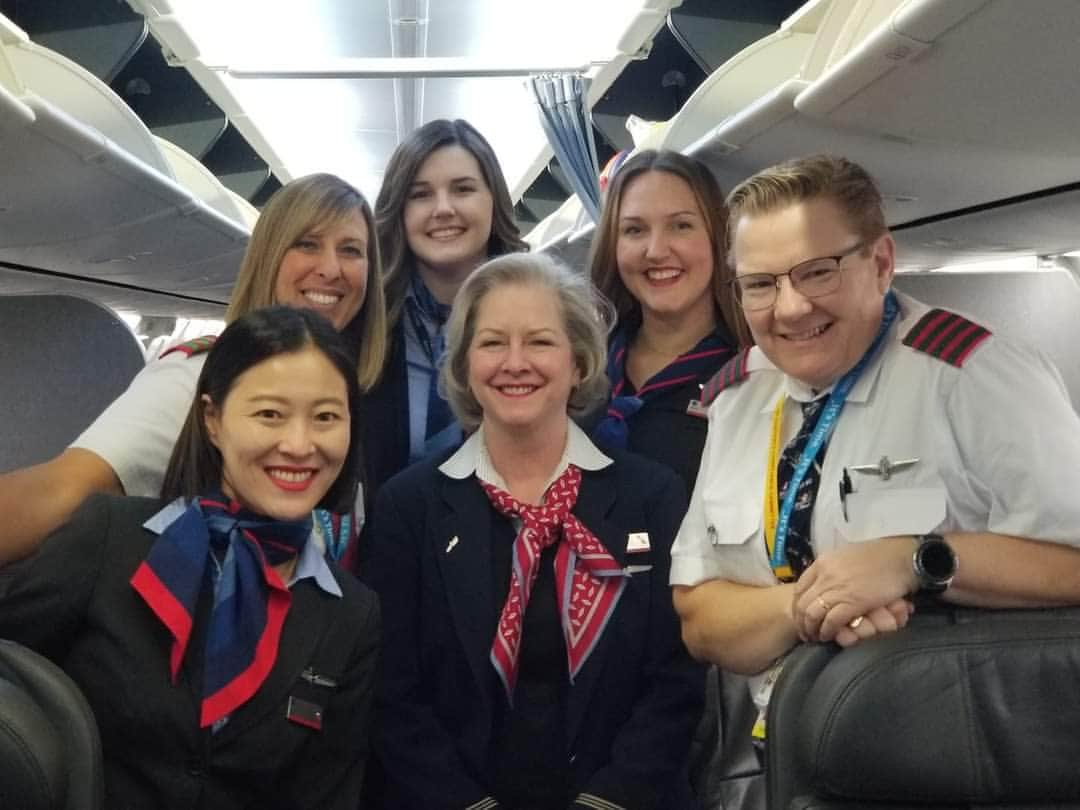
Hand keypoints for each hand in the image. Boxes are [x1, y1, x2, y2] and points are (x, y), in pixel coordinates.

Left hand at [792, 536, 917, 641]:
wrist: (901, 557)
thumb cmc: (879, 556)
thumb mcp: (846, 557)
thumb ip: (832, 569)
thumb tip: (824, 582)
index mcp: (823, 562)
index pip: (799, 587)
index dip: (797, 605)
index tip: (801, 616)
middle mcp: (826, 575)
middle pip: (802, 603)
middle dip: (801, 621)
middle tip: (805, 633)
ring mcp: (838, 588)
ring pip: (813, 614)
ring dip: (812, 629)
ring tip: (815, 637)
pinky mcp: (853, 601)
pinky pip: (831, 620)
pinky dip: (827, 631)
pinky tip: (828, 636)